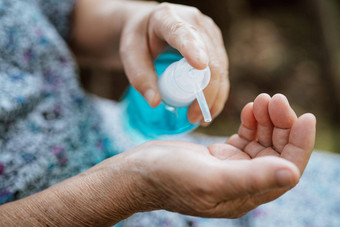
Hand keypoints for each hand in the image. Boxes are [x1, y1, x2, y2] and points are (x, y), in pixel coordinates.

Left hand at [119, 2, 228, 123]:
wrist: (149, 27)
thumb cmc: (139, 40)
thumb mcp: (129, 54)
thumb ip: (139, 76)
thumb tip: (155, 102)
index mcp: (167, 17)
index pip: (182, 33)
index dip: (192, 48)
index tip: (199, 65)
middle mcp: (194, 21)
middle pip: (210, 58)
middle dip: (206, 92)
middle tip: (194, 118)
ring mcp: (209, 33)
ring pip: (221, 67)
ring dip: (215, 96)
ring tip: (200, 118)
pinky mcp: (215, 44)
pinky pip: (222, 71)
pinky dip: (217, 92)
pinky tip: (208, 108)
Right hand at [128, 93, 315, 217]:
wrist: (140, 172)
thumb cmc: (168, 177)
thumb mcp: (210, 178)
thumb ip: (251, 179)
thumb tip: (292, 175)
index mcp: (246, 195)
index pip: (287, 170)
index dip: (300, 144)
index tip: (305, 116)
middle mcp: (244, 183)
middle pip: (278, 152)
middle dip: (282, 125)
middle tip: (275, 99)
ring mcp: (233, 168)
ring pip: (264, 142)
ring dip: (268, 120)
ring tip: (263, 100)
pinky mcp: (222, 155)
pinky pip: (248, 136)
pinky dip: (253, 121)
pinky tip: (250, 108)